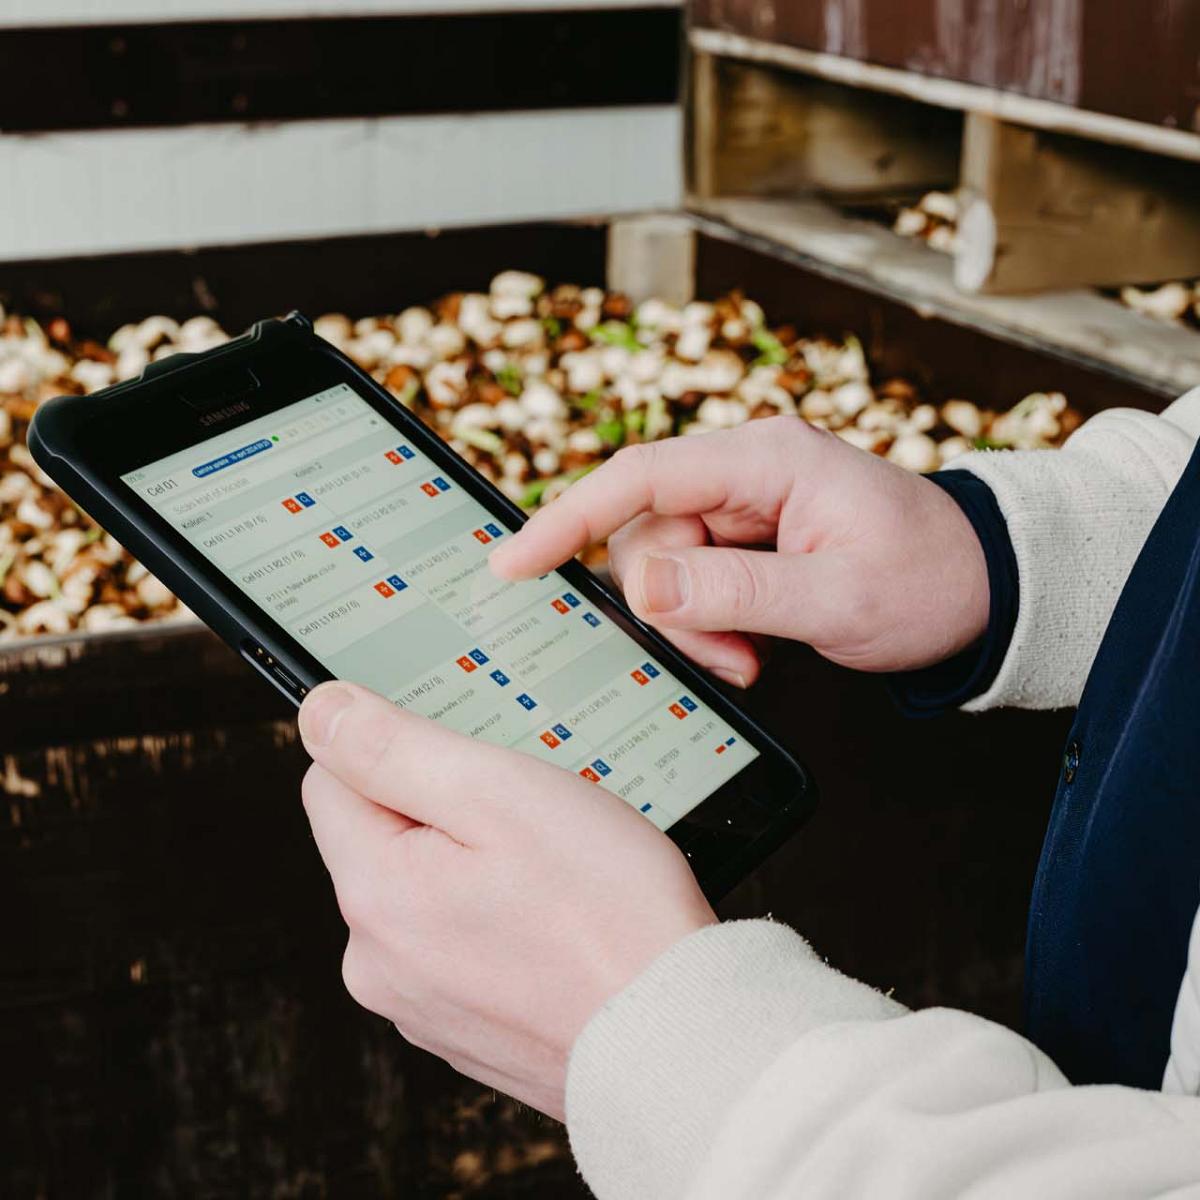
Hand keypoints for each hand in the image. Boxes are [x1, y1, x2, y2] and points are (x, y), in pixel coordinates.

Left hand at [297, 682, 715, 1119]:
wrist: (672, 1037)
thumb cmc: (605, 913)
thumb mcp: (497, 793)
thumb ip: (395, 748)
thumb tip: (322, 713)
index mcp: (374, 895)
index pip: (330, 780)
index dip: (400, 750)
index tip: (467, 762)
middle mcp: (377, 962)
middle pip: (379, 840)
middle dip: (443, 814)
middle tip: (526, 822)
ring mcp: (420, 1004)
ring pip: (424, 892)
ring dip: (473, 869)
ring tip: (551, 879)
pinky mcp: (463, 1029)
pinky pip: (458, 944)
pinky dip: (496, 923)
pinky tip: (555, 924)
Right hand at [490, 416, 987, 684]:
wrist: (981, 588)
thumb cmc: (928, 581)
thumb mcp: (836, 599)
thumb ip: (736, 592)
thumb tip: (643, 586)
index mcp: (765, 460)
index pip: (640, 478)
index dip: (568, 519)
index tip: (513, 562)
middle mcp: (744, 473)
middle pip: (646, 534)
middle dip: (672, 606)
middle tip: (733, 658)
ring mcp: (743, 506)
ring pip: (663, 566)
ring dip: (695, 624)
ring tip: (755, 657)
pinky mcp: (746, 540)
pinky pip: (693, 582)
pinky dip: (710, 625)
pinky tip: (756, 646)